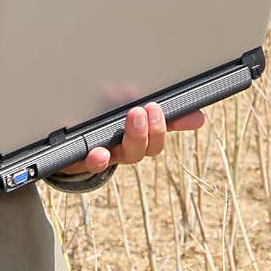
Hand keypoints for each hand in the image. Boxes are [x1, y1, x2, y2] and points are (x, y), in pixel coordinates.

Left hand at [56, 103, 205, 176]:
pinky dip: (97, 158)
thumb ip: (163, 117)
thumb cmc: (108, 131)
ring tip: (133, 116)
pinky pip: (92, 163)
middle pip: (145, 149)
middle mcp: (124, 150)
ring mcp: (106, 154)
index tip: (185, 113)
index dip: (172, 125)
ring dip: (133, 138)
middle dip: (151, 129)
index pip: (160, 136)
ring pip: (124, 154)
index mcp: (138, 138)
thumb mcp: (135, 121)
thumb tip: (199, 118)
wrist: (71, 150)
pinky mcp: (83, 158)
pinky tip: (98, 152)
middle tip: (148, 108)